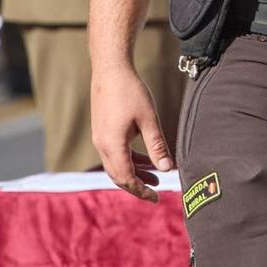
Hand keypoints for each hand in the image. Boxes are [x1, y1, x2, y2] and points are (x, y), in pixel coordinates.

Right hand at [91, 63, 172, 202]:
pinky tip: (144, 158)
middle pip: (118, 176)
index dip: (141, 190)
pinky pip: (114, 153)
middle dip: (137, 186)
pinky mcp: (102, 130)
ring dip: (134, 173)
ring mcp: (99, 138)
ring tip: (155, 177)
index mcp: (112, 145)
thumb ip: (157, 146)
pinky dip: (129, 160)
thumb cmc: (130, 91)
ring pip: (115, 165)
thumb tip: (167, 169)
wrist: (110, 69)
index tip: (156, 198)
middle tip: (156, 193)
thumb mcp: (148, 119)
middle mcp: (101, 145)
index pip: (126, 178)